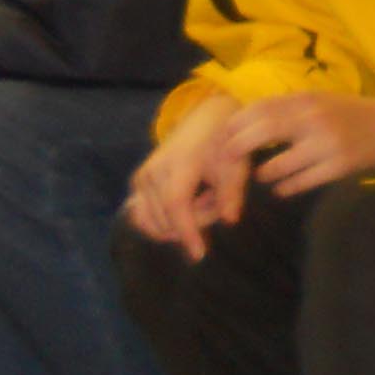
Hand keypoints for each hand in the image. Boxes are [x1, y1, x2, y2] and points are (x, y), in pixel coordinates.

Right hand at [126, 96, 254, 257]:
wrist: (205, 119)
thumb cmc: (225, 144)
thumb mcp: (236, 166)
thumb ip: (232, 193)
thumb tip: (230, 221)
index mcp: (178, 164)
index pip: (176, 205)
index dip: (187, 232)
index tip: (199, 255)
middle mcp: (152, 172)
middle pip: (168, 218)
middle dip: (196, 222)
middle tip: (218, 201)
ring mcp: (141, 178)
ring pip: (155, 221)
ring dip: (181, 222)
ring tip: (206, 199)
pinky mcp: (138, 184)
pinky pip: (144, 216)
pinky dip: (167, 219)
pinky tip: (191, 202)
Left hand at [224, 91, 374, 197]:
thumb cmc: (347, 115)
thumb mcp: (316, 102)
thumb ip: (283, 110)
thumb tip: (238, 125)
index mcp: (305, 100)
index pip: (256, 110)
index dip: (232, 128)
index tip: (221, 142)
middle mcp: (313, 119)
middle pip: (261, 132)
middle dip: (237, 151)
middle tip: (228, 166)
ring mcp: (327, 144)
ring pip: (277, 166)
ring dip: (263, 175)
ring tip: (262, 176)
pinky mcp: (339, 167)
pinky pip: (299, 183)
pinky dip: (284, 188)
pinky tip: (282, 188)